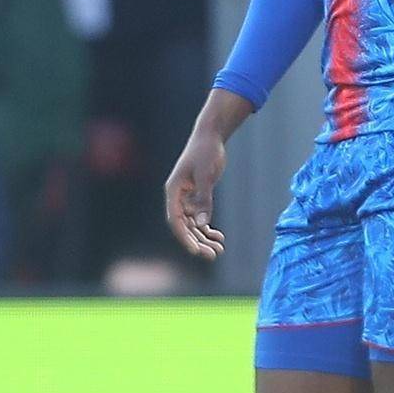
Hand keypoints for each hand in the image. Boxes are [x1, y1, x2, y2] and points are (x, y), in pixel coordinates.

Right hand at [164, 126, 226, 261]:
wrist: (210, 137)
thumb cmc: (205, 152)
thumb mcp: (206, 175)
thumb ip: (204, 199)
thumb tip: (203, 223)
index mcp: (174, 191)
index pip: (176, 220)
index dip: (184, 237)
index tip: (195, 251)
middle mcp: (178, 197)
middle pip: (184, 226)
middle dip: (197, 242)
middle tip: (213, 255)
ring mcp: (187, 198)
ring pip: (193, 225)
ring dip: (204, 238)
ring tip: (219, 249)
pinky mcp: (197, 196)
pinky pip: (200, 217)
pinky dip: (208, 228)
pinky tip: (219, 237)